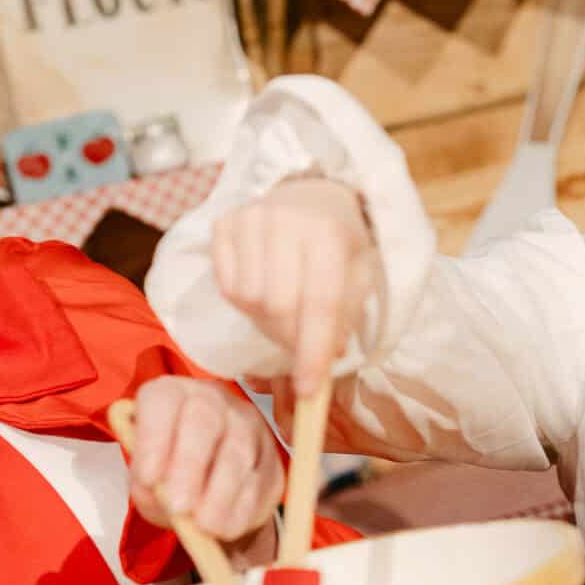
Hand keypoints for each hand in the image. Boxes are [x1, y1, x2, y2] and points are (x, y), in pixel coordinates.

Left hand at [126, 377, 283, 548]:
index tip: (148, 478)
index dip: (154, 439)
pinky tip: (225, 527)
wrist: (207, 493)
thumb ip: (147, 486)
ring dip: (220, 492)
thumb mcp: (146, 482)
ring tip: (204, 526)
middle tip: (179, 506)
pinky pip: (261, 480)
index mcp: (171, 396)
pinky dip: (242, 508)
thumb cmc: (168, 477)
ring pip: (238, 451)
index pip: (162, 401)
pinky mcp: (271, 457)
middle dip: (190, 466)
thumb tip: (159, 493)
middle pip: (205, 421)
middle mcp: (211, 401)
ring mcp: (248, 425)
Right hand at [211, 177, 374, 392]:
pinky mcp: (223, 223)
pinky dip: (245, 301)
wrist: (313, 193)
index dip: (312, 352)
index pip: (319, 304)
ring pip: (249, 300)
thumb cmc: (341, 242)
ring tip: (285, 308)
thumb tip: (324, 359)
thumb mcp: (360, 275)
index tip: (308, 390)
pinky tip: (264, 286)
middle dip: (290, 338)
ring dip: (267, 320)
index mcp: (328, 232)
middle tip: (301, 344)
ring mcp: (249, 218)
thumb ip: (347, 317)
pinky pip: (227, 286)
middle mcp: (285, 220)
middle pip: (278, 306)